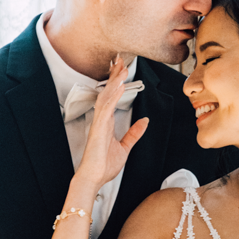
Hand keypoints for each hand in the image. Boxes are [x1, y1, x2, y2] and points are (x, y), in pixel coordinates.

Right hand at [76, 56, 148, 190]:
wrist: (94, 178)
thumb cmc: (104, 165)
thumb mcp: (124, 148)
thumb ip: (133, 134)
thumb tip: (144, 122)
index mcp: (106, 122)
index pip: (112, 97)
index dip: (116, 82)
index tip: (122, 69)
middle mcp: (101, 119)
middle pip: (107, 92)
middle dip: (114, 76)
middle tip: (120, 60)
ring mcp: (99, 123)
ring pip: (106, 96)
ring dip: (114, 82)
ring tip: (121, 68)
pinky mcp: (99, 128)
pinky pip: (106, 108)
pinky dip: (112, 96)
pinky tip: (119, 87)